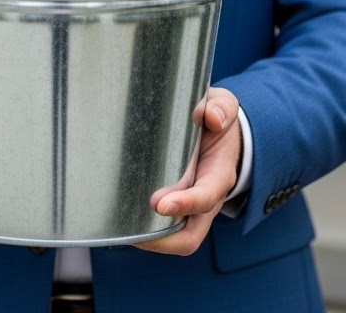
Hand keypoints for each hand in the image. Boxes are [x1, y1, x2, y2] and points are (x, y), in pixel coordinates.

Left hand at [134, 87, 240, 255]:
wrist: (217, 127)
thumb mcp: (224, 106)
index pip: (206, 197)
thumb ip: (221, 108)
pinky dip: (145, 229)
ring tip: (121, 228)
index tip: (160, 203)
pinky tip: (121, 218)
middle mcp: (206, 197)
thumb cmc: (216, 118)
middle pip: (189, 236)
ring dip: (149, 239)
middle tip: (134, 229)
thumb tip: (210, 117)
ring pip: (173, 237)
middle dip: (162, 239)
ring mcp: (190, 206)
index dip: (186, 204)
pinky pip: (162, 227)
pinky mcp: (174, 203)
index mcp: (219, 174)